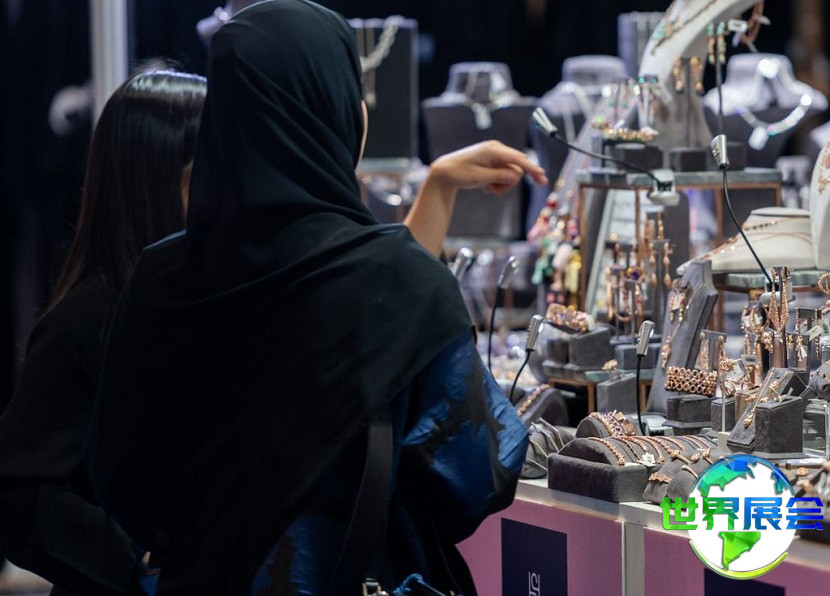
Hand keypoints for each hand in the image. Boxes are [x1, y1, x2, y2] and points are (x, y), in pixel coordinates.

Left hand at [427, 140, 547, 194]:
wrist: (446, 171)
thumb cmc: (460, 173)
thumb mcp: (479, 178)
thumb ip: (498, 176)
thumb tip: (517, 175)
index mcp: (493, 150)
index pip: (517, 158)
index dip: (531, 168)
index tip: (542, 175)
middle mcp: (497, 149)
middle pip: (518, 166)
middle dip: (511, 182)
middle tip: (498, 192)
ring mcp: (496, 155)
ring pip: (512, 172)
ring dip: (504, 185)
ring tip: (488, 190)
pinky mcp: (495, 161)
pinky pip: (506, 173)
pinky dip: (500, 183)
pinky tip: (488, 187)